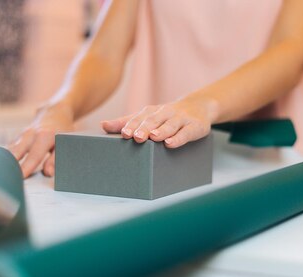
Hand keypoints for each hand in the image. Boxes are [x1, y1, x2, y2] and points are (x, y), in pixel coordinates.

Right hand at [8, 102, 73, 177]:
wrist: (54, 113)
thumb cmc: (61, 131)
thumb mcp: (65, 144)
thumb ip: (55, 159)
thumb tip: (47, 173)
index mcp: (44, 137)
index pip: (34, 156)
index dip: (26, 167)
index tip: (20, 177)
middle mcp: (30, 135)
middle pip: (16, 152)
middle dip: (9, 165)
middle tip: (4, 178)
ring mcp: (22, 135)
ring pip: (10, 150)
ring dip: (4, 162)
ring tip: (1, 175)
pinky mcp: (17, 138)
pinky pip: (9, 149)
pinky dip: (5, 158)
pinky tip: (2, 167)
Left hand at [101, 97, 217, 147]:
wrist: (200, 106)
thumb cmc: (168, 115)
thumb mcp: (148, 116)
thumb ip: (126, 121)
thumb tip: (103, 125)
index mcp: (152, 111)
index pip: (139, 118)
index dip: (131, 125)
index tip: (122, 134)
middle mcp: (165, 113)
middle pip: (153, 120)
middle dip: (143, 128)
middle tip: (134, 136)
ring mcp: (181, 119)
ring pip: (169, 125)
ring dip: (161, 131)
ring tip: (152, 138)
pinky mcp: (194, 126)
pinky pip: (185, 133)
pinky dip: (178, 138)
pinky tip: (170, 143)